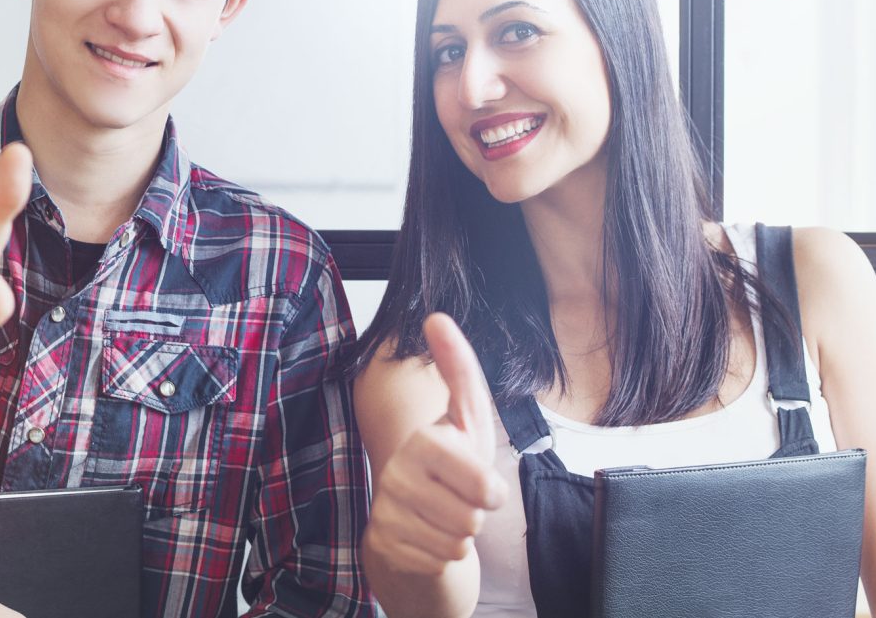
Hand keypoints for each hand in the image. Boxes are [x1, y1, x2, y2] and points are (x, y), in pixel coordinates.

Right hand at [364, 313, 506, 573]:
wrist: (408, 512)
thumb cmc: (448, 465)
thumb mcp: (465, 417)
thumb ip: (459, 368)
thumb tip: (437, 315)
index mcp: (424, 441)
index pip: (484, 485)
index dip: (491, 491)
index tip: (482, 483)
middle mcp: (399, 474)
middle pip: (473, 517)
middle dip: (476, 515)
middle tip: (458, 498)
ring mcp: (388, 510)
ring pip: (457, 542)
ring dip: (460, 535)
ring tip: (442, 514)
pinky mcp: (383, 543)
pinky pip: (439, 560)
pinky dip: (440, 554)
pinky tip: (425, 535)